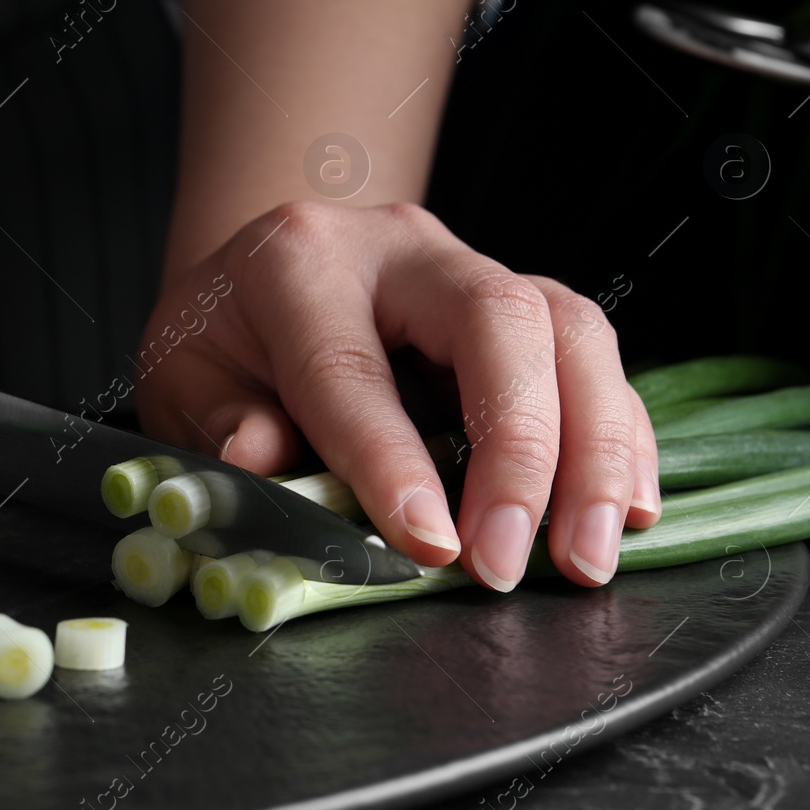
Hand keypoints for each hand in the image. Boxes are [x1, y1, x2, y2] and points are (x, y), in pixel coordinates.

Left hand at [134, 201, 661, 589]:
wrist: (262, 274)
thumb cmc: (223, 338)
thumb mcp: (184, 378)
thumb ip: (220, 422)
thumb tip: (259, 461)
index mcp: (299, 261)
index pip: (352, 364)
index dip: (392, 461)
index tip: (431, 546)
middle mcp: (400, 248)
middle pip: (497, 319)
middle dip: (521, 448)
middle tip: (513, 561)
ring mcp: (474, 266)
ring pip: (568, 329)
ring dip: (593, 449)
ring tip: (586, 554)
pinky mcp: (526, 302)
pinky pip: (594, 356)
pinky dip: (620, 436)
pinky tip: (625, 508)